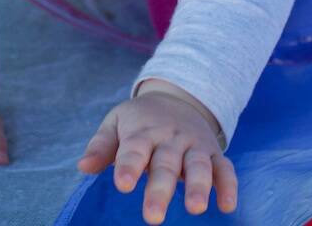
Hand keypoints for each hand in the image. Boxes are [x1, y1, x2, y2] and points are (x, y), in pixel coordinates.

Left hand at [78, 82, 236, 223]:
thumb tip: (83, 167)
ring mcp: (195, 145)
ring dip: (199, 187)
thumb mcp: (116, 123)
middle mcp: (171, 138)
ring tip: (196, 209)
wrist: (177, 97)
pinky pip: (225, 168)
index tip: (122, 185)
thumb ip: (102, 146)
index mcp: (143, 131)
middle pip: (166, 164)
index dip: (129, 166)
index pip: (134, 149)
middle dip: (161, 189)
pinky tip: (227, 206)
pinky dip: (228, 186)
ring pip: (199, 165)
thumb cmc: (139, 120)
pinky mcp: (214, 153)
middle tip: (153, 217)